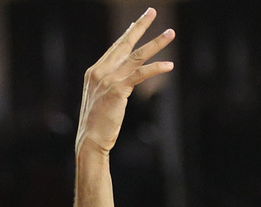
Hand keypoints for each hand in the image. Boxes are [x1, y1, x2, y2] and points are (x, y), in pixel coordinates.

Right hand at [76, 7, 173, 156]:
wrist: (89, 139)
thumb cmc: (96, 125)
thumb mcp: (100, 100)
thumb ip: (109, 86)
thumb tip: (123, 81)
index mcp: (94, 72)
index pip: (114, 48)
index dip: (128, 34)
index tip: (137, 22)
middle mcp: (100, 71)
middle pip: (124, 43)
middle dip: (140, 25)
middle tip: (152, 11)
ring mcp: (108, 79)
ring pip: (136, 56)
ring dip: (156, 43)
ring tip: (170, 33)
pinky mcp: (117, 89)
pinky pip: (140, 74)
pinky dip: (156, 68)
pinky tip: (169, 65)